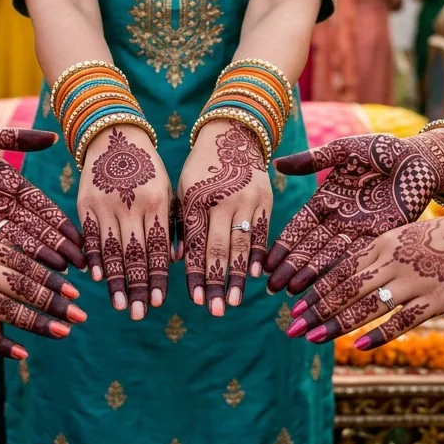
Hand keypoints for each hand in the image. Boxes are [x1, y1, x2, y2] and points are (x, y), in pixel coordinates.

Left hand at [0, 122, 84, 270]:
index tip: (81, 237)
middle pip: (35, 227)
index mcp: (7, 179)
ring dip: (41, 257)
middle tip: (82, 264)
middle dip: (59, 246)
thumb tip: (53, 137)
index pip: (41, 204)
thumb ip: (16, 137)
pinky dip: (11, 258)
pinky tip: (30, 272)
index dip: (60, 221)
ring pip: (19, 240)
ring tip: (63, 272)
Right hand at [0, 219, 86, 358]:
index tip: (74, 289)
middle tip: (81, 314)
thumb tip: (21, 263)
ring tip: (64, 332)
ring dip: (38, 322)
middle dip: (55, 301)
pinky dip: (1, 344)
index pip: (23, 260)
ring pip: (5, 308)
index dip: (50, 276)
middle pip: (22, 285)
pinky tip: (23, 353)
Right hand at [78, 125, 170, 319]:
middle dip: (137, 286)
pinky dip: (93, 258)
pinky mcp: (84, 203)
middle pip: (133, 253)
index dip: (157, 276)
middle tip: (138, 314)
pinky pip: (89, 236)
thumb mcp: (167, 190)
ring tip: (121, 305)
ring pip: (111, 249)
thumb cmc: (149, 169)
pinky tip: (97, 278)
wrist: (114, 136)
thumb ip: (171, 224)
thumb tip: (175, 261)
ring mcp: (105, 203)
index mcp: (157, 200)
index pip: (157, 246)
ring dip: (116, 281)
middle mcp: (130, 203)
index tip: (157, 302)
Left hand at [177, 120, 271, 315]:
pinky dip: (259, 254)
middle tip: (216, 311)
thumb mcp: (183, 189)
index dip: (195, 273)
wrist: (234, 132)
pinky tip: (258, 276)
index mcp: (196, 198)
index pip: (195, 243)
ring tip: (234, 301)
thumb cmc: (201, 166)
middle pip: (218, 249)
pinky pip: (262, 232)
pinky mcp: (266, 198)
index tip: (194, 300)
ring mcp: (246, 199)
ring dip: (237, 277)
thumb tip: (178, 260)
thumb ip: (182, 223)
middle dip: (216, 283)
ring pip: (242, 245)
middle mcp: (221, 199)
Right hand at [265, 133, 443, 294]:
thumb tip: (276, 164)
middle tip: (271, 287)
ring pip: (331, 257)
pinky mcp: (383, 237)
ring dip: (312, 276)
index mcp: (327, 199)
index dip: (283, 244)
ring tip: (293, 293)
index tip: (265, 262)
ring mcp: (360, 230)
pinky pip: (359, 257)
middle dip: (291, 268)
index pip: (300, 226)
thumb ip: (313, 159)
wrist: (420, 158)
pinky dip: (342, 273)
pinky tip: (327, 288)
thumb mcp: (344, 150)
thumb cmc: (381, 150)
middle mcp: (340, 219)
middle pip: (311, 247)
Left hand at [283, 210, 443, 348]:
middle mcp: (393, 262)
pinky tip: (358, 346)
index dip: (314, 289)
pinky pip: (402, 321)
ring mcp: (414, 282)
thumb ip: (373, 253)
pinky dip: (379, 334)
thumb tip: (342, 273)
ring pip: (367, 306)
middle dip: (316, 309)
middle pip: (346, 289)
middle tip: (292, 327)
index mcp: (381, 243)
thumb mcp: (400, 235)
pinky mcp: (435, 301)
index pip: (340, 269)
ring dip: (337, 324)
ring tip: (314, 338)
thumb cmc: (439, 237)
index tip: (293, 305)